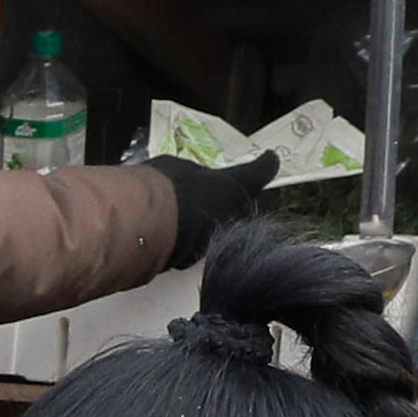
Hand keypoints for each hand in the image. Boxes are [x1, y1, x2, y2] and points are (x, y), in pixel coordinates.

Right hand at [147, 149, 278, 267]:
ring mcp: (216, 239)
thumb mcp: (182, 169)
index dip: (267, 163)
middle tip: (222, 189)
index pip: (262, 171)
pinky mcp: (194, 258)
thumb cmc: (168, 188)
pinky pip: (198, 243)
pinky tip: (175, 229)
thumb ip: (195, 177)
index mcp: (237, 185)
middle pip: (244, 205)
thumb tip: (190, 180)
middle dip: (236, 198)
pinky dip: (192, 236)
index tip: (270, 158)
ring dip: (211, 219)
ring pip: (220, 228)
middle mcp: (233, 215)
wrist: (147, 225)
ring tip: (192, 210)